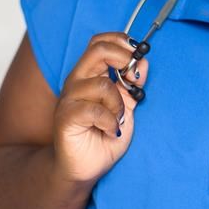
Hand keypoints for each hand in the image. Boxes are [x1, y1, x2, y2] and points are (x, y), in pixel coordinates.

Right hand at [52, 32, 148, 184]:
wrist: (85, 167)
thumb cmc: (104, 135)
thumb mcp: (126, 106)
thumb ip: (133, 84)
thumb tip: (142, 60)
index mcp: (90, 74)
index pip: (100, 41)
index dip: (122, 42)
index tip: (139, 56)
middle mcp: (77, 81)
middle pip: (98, 50)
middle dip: (124, 60)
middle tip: (134, 81)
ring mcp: (69, 98)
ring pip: (102, 84)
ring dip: (119, 103)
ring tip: (118, 119)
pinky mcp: (65, 117)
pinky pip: (94, 110)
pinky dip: (110, 121)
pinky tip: (111, 130)